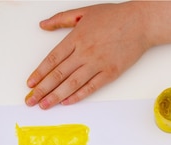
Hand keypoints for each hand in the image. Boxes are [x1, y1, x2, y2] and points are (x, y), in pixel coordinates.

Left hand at [25, 2, 152, 109]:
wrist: (141, 22)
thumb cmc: (114, 16)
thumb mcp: (84, 12)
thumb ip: (61, 19)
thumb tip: (43, 25)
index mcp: (76, 38)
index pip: (52, 59)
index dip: (39, 73)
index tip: (30, 84)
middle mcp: (84, 52)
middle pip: (58, 74)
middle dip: (42, 89)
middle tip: (30, 101)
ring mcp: (98, 64)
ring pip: (72, 83)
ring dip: (56, 96)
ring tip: (44, 105)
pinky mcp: (110, 73)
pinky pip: (91, 87)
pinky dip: (78, 96)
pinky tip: (67, 102)